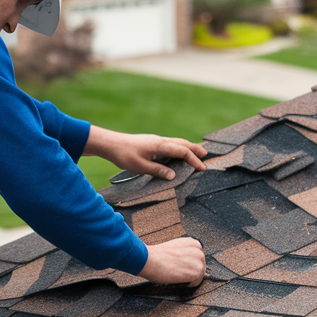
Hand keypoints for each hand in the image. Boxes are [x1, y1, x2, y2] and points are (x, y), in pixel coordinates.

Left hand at [84, 126, 207, 180]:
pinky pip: (170, 144)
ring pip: (176, 142)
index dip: (193, 160)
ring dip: (188, 147)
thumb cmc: (124, 155)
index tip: (202, 168)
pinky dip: (179, 148)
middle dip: (195, 149)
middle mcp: (160, 141)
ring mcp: (156, 140)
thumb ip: (158, 171)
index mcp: (160, 146)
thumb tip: (173, 175)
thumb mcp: (140, 166)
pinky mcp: (151, 142)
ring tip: (197, 153)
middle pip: (182, 143)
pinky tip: (177, 153)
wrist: (110, 144)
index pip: (182, 151)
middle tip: (206, 156)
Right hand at [139, 237, 204, 285]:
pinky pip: (196, 282)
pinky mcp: (197, 272)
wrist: (148, 259)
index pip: (197, 258)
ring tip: (176, 275)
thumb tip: (185, 262)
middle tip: (176, 272)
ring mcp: (199, 261)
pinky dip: (187, 284)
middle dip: (190, 271)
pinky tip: (177, 279)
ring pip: (198, 275)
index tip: (180, 266)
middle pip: (200, 267)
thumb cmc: (156, 255)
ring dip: (189, 278)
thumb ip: (184, 252)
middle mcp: (198, 250)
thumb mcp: (174, 247)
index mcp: (193, 243)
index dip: (188, 264)